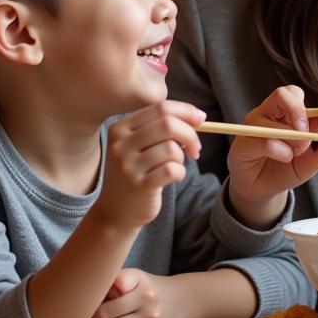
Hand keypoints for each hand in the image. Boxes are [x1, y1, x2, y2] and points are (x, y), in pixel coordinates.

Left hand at [91, 269, 184, 317]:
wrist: (182, 302)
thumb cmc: (150, 289)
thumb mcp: (137, 276)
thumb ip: (118, 279)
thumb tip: (98, 291)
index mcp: (143, 289)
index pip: (105, 300)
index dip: (95, 301)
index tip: (99, 300)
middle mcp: (150, 308)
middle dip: (97, 317)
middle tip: (100, 313)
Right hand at [92, 101, 204, 232]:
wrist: (115, 211)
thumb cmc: (136, 172)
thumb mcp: (140, 145)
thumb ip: (162, 127)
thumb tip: (198, 115)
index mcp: (120, 127)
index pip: (160, 106)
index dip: (186, 111)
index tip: (201, 119)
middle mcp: (120, 144)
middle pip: (168, 124)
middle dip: (190, 134)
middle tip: (195, 148)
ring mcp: (127, 165)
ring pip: (172, 149)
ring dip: (182, 158)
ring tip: (175, 166)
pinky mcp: (138, 186)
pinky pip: (172, 170)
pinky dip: (180, 173)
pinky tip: (173, 178)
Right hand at [227, 85, 317, 214]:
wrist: (263, 191)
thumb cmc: (286, 170)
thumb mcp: (313, 160)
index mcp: (285, 113)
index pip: (296, 94)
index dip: (315, 103)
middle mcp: (268, 114)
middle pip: (282, 94)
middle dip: (299, 111)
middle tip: (307, 131)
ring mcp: (252, 127)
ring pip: (274, 120)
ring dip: (292, 139)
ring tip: (295, 154)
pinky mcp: (242, 145)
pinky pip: (264, 141)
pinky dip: (280, 151)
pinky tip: (284, 158)